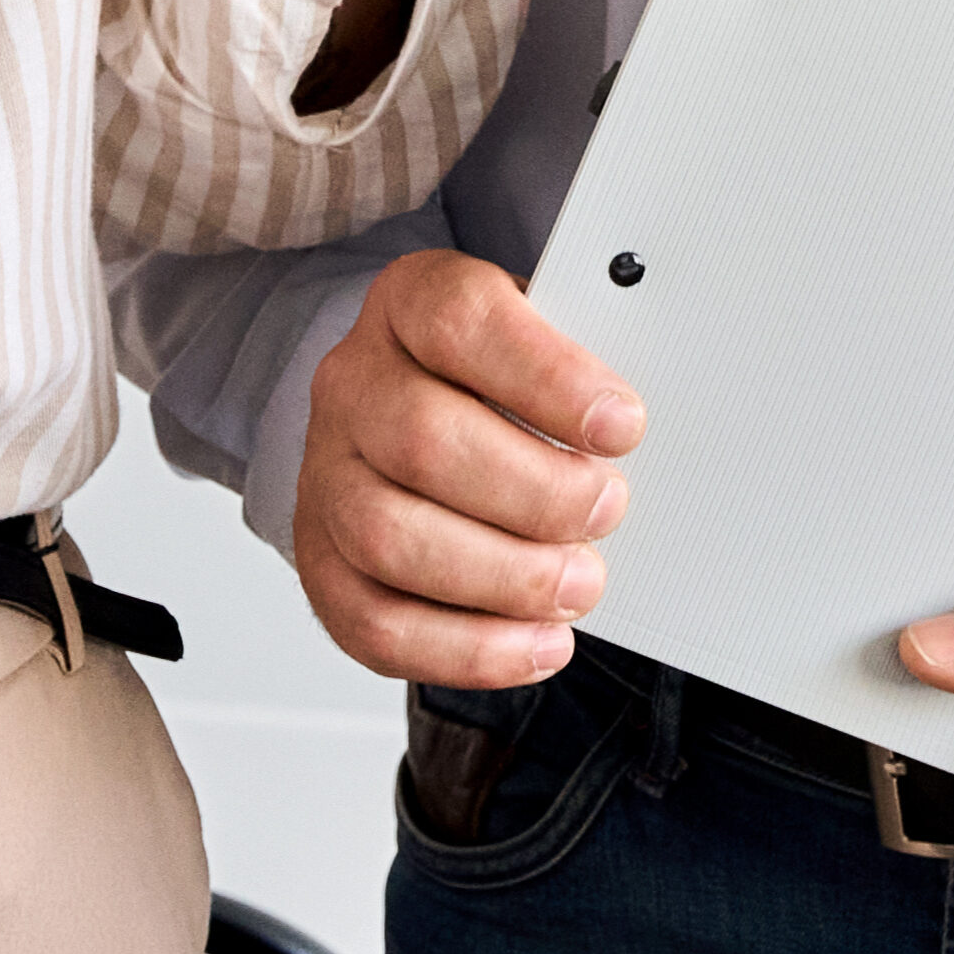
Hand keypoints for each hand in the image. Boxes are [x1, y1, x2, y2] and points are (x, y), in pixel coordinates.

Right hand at [296, 250, 641, 685]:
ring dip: (503, 578)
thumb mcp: (539, 337)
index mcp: (409, 304)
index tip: (622, 425)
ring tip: (578, 584)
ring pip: (389, 538)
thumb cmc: (493, 378)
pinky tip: (535, 643)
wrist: (408, 409)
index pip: (460, 322)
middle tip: (605, 512)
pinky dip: (466, 649)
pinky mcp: (323, 562)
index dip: (546, 377)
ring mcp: (326, 475)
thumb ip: (582, 367)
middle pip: (421, 440)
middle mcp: (353, 385)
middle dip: (534, 493)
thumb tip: (631, 425)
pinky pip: (375, 623)